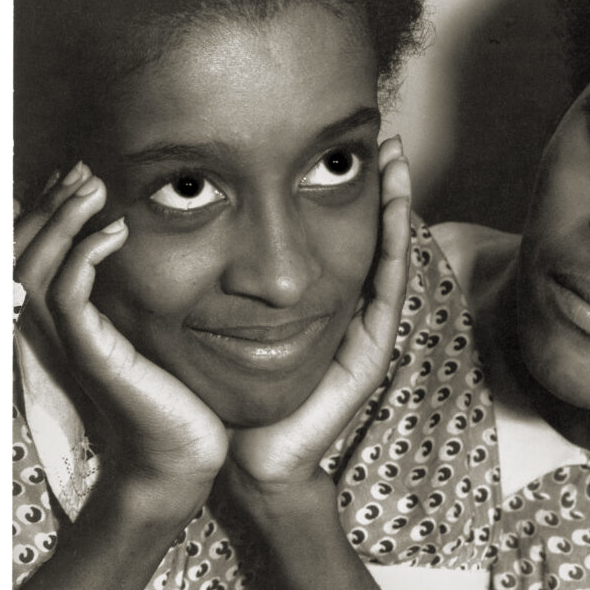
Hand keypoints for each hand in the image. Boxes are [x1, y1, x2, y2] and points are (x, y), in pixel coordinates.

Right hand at [14, 163, 227, 510]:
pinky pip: (68, 299)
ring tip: (94, 186)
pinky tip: (113, 231)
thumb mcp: (156, 332)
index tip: (78, 175)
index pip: (34, 254)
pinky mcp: (94, 358)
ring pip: (36, 268)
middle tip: (82, 169)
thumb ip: (141, 296)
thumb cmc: (177, 393)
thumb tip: (154, 250)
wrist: (181, 456)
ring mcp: (71, 345)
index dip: (48, 211)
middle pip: (21, 253)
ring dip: (62, 220)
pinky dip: (84, 257)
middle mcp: (57, 331)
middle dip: (49, 204)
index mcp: (67, 322)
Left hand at [224, 138, 411, 507]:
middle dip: (381, 183)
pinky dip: (395, 243)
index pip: (341, 232)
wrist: (249, 453)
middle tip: (384, 136)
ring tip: (396, 158)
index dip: (344, 189)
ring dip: (397, 202)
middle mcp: (350, 307)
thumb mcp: (224, 317)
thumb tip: (192, 218)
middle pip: (373, 233)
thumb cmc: (231, 390)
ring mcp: (366, 327)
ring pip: (388, 251)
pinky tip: (397, 207)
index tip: (345, 143)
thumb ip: (222, 277)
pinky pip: (388, 284)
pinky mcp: (372, 347)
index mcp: (321, 299)